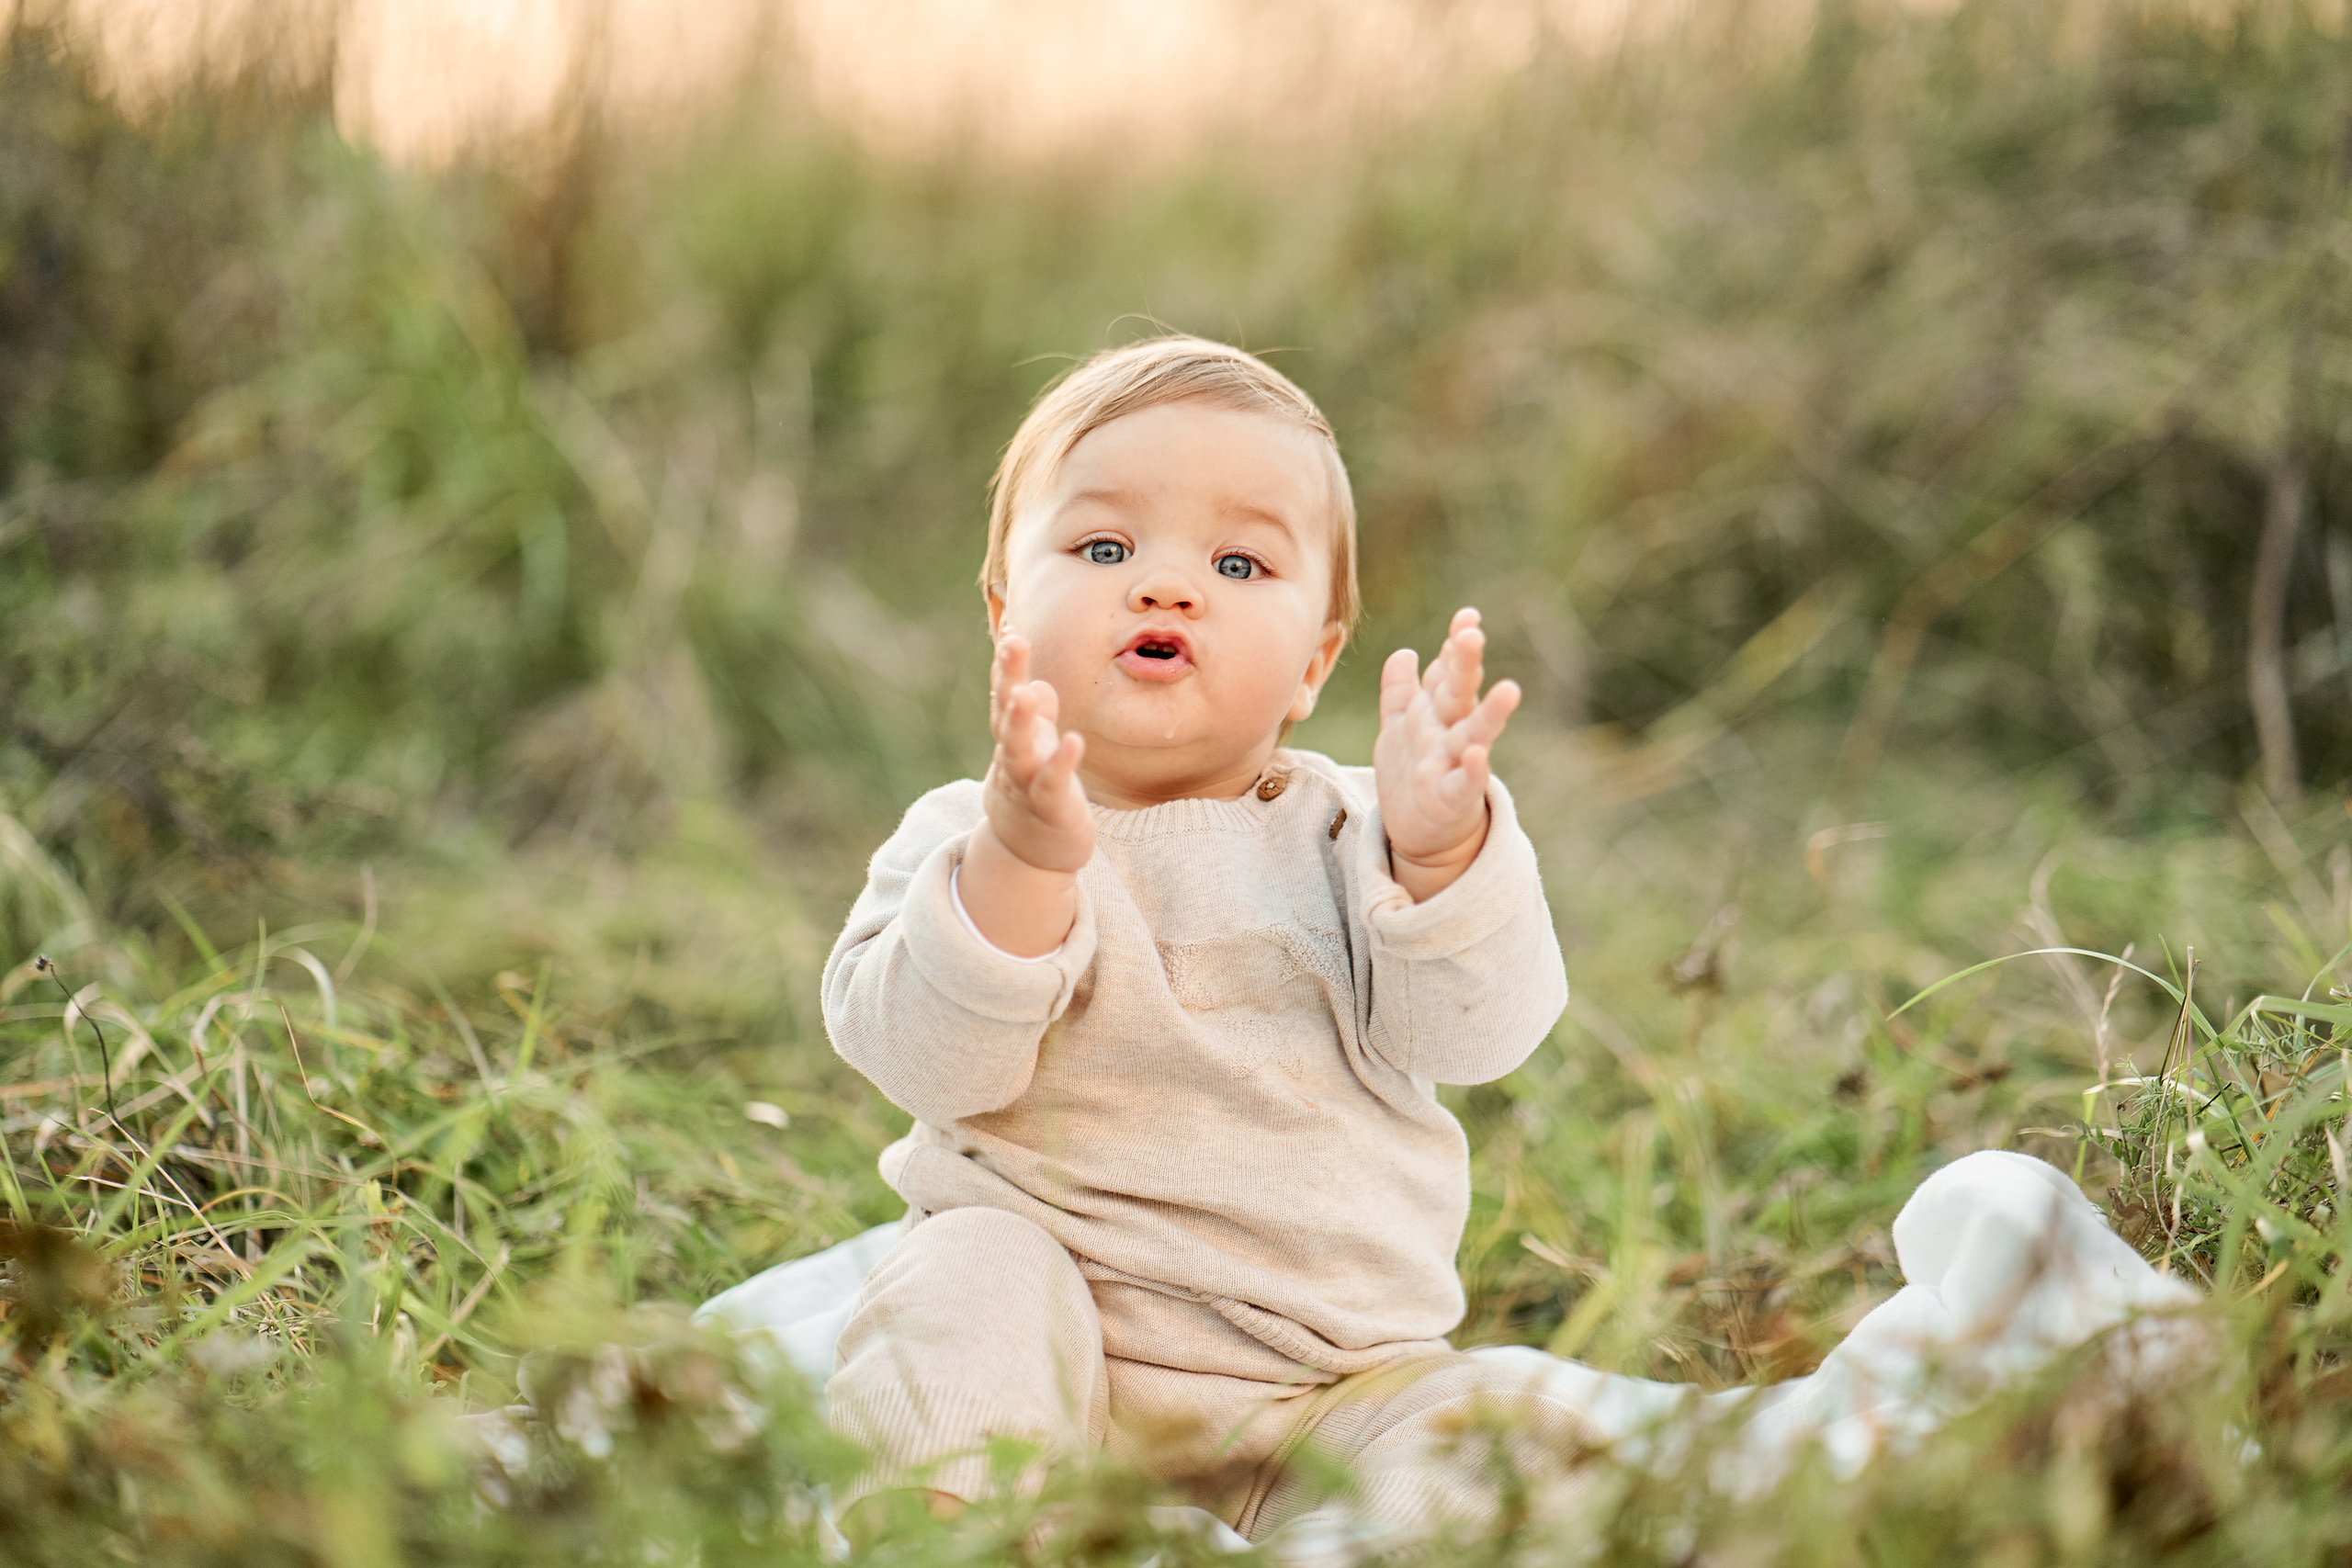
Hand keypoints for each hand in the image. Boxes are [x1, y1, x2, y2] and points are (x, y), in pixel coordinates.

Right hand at [981, 633, 1093, 873]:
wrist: (1030, 853)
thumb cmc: (1036, 792)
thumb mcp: (1036, 749)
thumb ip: (1037, 717)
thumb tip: (1039, 685)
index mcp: (1013, 737)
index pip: (1006, 694)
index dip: (1007, 664)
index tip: (1013, 628)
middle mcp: (1014, 756)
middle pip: (1006, 713)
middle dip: (1007, 677)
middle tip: (1012, 642)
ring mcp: (1027, 783)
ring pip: (1018, 750)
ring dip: (1022, 720)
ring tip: (1028, 691)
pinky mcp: (1050, 808)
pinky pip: (1053, 785)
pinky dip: (1062, 764)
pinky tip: (1074, 741)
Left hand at [1374, 607, 1520, 900]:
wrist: (1419, 831)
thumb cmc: (1413, 773)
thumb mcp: (1400, 728)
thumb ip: (1400, 692)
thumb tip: (1404, 653)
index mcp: (1435, 712)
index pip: (1447, 672)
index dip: (1456, 645)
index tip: (1467, 617)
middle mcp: (1448, 732)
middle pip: (1459, 693)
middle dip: (1465, 664)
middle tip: (1473, 633)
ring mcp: (1452, 764)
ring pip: (1473, 734)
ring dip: (1490, 714)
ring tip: (1510, 690)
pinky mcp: (1450, 799)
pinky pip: (1462, 784)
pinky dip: (1471, 771)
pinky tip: (1477, 755)